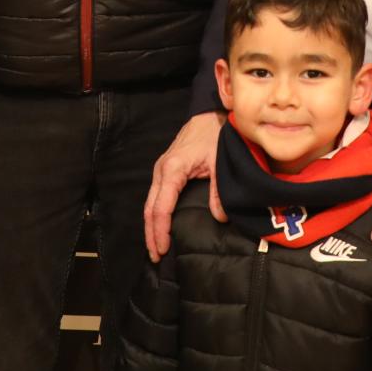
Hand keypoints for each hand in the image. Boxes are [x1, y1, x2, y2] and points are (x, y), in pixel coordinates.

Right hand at [144, 111, 226, 261]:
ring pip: (150, 203)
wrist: (210, 113)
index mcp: (173, 170)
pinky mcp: (165, 170)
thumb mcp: (221, 161)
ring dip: (151, 226)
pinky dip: (156, 214)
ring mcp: (161, 169)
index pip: (161, 207)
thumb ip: (219, 190)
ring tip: (156, 247)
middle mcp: (162, 170)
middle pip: (150, 209)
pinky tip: (160, 227)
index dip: (160, 231)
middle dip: (151, 234)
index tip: (163, 249)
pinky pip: (156, 196)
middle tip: (156, 256)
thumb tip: (219, 217)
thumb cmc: (215, 135)